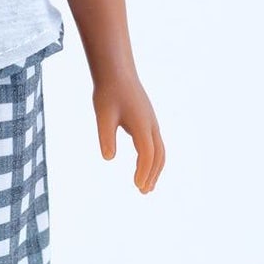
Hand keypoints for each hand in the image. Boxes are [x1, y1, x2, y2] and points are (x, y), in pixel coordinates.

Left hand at [92, 71, 164, 191]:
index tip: (137, 186)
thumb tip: (108, 158)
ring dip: (155, 169)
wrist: (116, 72)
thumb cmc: (108, 93)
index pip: (147, 154)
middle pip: (159, 155)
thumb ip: (105, 136)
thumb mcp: (103, 115)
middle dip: (153, 174)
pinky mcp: (148, 121)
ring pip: (160, 150)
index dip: (143, 171)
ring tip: (147, 186)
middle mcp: (151, 125)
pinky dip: (154, 159)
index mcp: (141, 124)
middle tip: (143, 192)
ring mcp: (152, 123)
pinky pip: (156, 144)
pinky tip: (144, 165)